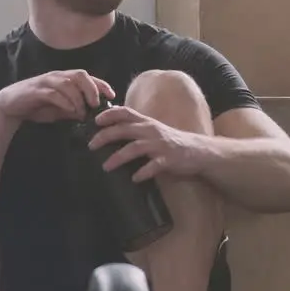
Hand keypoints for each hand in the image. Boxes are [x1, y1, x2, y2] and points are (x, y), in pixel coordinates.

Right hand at [0, 70, 114, 123]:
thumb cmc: (35, 106)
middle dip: (92, 88)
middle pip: (80, 75)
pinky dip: (65, 102)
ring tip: (83, 112)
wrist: (9, 106)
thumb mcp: (58, 110)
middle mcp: (56, 77)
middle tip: (96, 103)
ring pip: (68, 83)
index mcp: (63, 79)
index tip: (112, 95)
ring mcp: (46, 82)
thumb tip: (89, 116)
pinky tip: (70, 111)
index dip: (101, 84)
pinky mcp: (36, 91)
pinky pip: (54, 93)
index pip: (86, 76)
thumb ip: (73, 110)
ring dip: (78, 98)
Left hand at [87, 105, 209, 181]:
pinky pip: (153, 166)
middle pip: (124, 130)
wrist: (198, 151)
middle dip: (105, 136)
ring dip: (118, 157)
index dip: (109, 114)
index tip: (95, 120)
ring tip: (105, 166)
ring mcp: (160, 145)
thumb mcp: (152, 129)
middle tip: (91, 145)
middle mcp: (151, 130)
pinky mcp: (168, 159)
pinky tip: (134, 178)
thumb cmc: (170, 141)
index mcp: (146, 122)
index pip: (125, 112)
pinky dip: (142, 172)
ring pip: (135, 148)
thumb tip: (112, 124)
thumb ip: (135, 127)